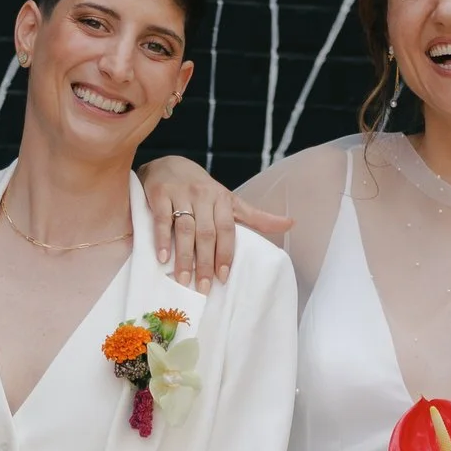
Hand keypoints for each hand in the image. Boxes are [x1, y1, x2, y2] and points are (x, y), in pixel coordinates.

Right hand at [140, 154, 291, 287]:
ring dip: (184, 257)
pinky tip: (162, 258)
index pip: (227, 230)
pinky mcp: (159, 194)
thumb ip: (255, 216)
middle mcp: (203, 195)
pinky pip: (161, 220)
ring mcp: (180, 194)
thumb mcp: (229, 200)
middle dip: (205, 262)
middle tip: (203, 288)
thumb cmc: (201, 188)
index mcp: (222, 199)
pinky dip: (161, 240)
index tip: (223, 278)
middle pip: (206, 234)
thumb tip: (290, 224)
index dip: (225, 254)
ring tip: (183, 280)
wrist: (168, 163)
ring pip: (184, 229)